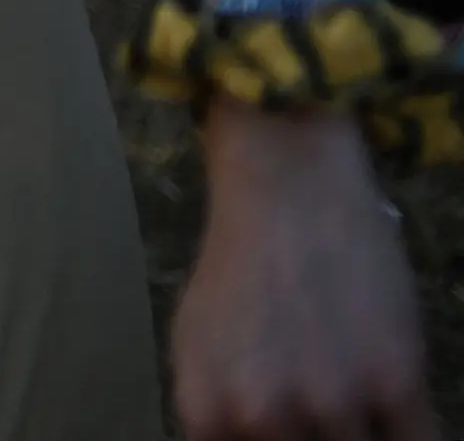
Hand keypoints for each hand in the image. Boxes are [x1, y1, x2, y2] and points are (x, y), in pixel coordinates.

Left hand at [173, 106, 431, 437]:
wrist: (287, 189)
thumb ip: (219, 416)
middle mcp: (266, 417)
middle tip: (333, 420)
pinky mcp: (397, 380)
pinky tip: (400, 416)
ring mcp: (335, 401)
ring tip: (362, 408)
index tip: (294, 438)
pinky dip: (409, 432)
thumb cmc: (239, 267)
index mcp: (211, 413)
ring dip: (367, 434)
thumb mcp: (196, 346)